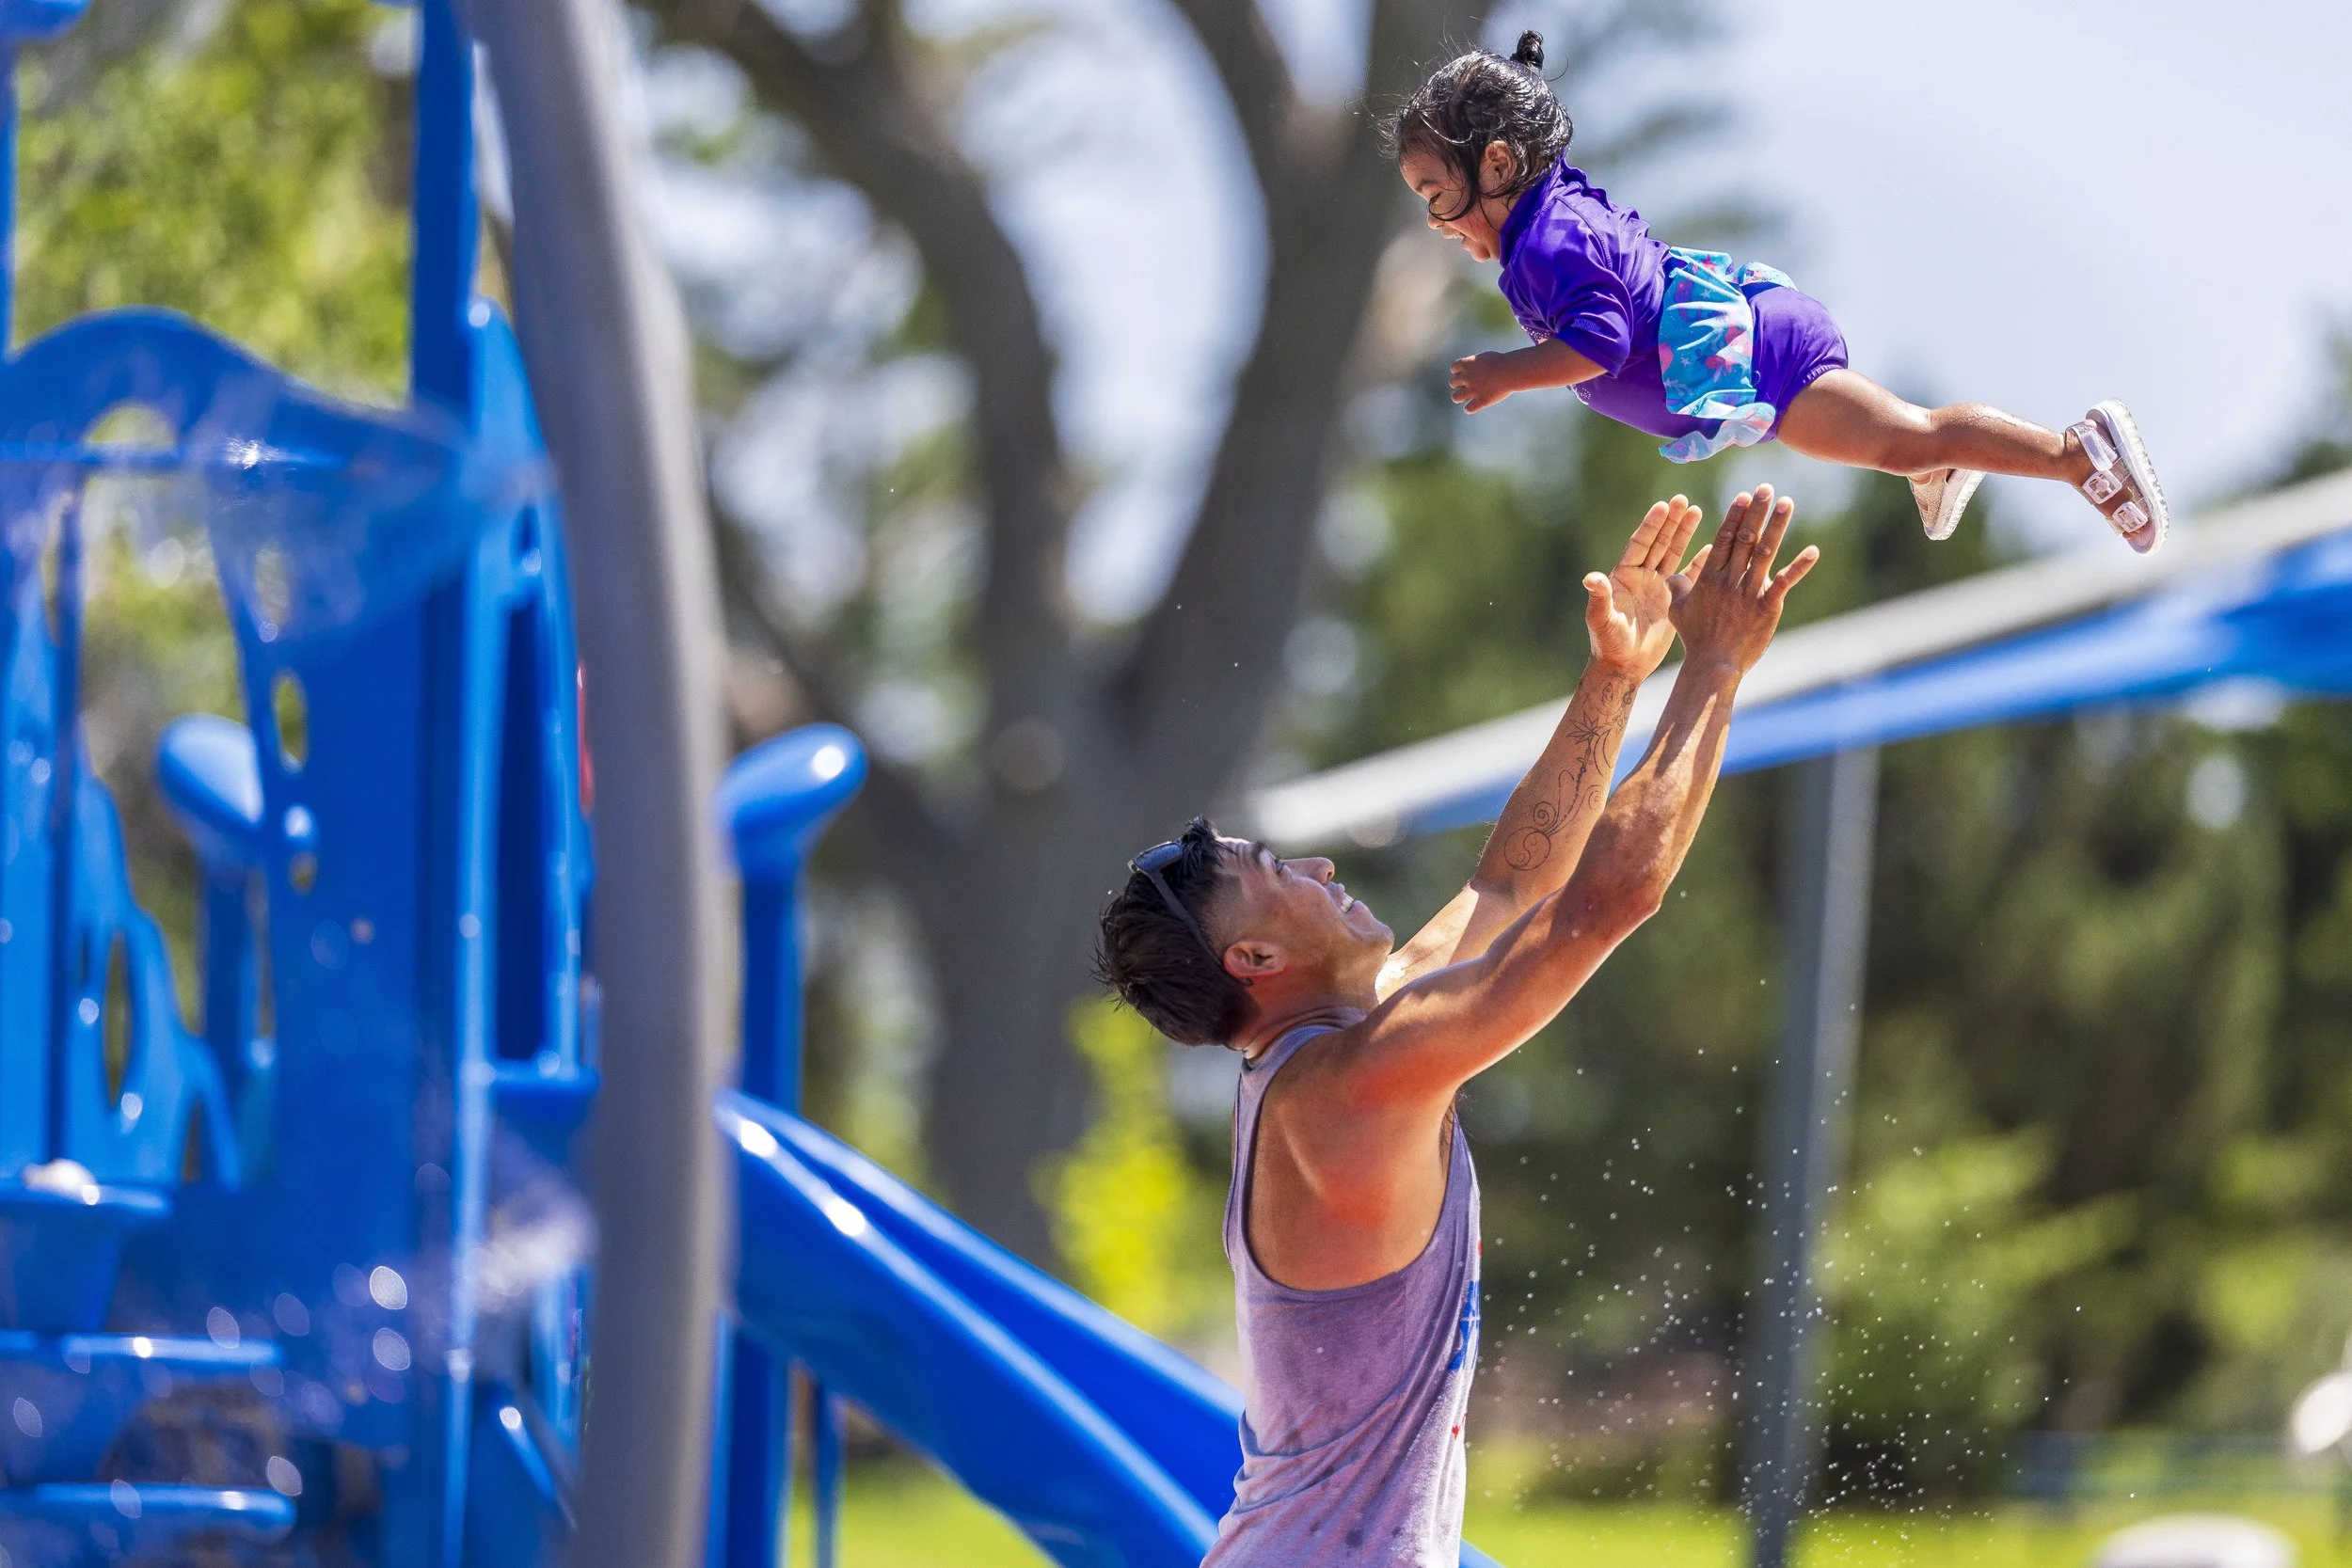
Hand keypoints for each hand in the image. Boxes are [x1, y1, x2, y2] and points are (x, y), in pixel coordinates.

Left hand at [1449, 353, 1514, 412]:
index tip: (1467, 373)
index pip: (1453, 368)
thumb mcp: (1485, 358)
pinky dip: (1470, 408)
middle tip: (1468, 386)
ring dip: (1459, 398)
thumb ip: (1474, 364)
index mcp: (1468, 364)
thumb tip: (1470, 370)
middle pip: (1452, 382)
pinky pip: (1468, 409)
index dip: (1458, 371)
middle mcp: (1467, 377)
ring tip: (1466, 398)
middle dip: (1459, 384)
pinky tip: (1476, 405)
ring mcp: (1473, 390)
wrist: (1512, 371)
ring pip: (1455, 397)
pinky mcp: (1481, 401)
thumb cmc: (1502, 362)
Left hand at [1583, 495, 1704, 679]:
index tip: (1662, 506)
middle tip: (1683, 500)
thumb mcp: (1602, 619)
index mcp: (1624, 576)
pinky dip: (1699, 562)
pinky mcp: (1671, 599)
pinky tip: (1712, 547)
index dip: (1650, 526)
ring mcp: (1657, 586)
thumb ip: (1599, 598)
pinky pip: (1688, 576)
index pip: (1639, 544)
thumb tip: (1590, 578)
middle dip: (1670, 521)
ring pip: (1672, 553)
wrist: (1624, 665)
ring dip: (1683, 532)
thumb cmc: (1608, 643)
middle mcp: (1641, 576)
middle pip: (1658, 542)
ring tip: (1696, 510)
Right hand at [1667, 485, 1816, 673]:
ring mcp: (1749, 592)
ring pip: (1765, 552)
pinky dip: (1800, 566)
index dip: (1735, 516)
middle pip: (1745, 538)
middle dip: (1756, 511)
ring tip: (1786, 503)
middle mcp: (1730, 580)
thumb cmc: (1695, 638)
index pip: (1724, 539)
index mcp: (1709, 577)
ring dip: (1777, 526)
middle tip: (1766, 488)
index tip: (1744, 496)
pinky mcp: (1767, 607)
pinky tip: (1813, 551)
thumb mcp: (1677, 609)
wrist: (1713, 664)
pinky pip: (1785, 582)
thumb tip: (1670, 575)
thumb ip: (1677, 587)